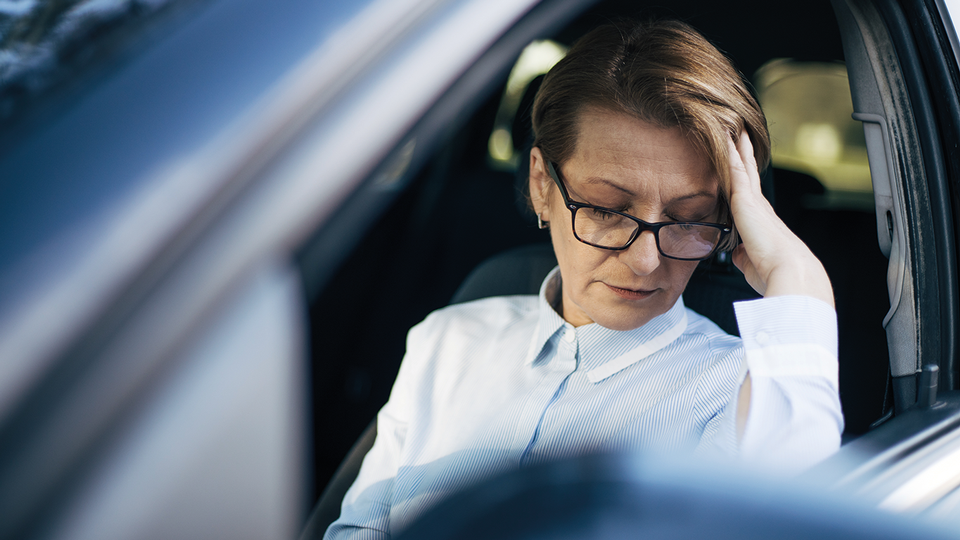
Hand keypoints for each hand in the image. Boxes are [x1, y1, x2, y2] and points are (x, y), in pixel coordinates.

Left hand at [727, 131, 833, 307]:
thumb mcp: (751, 263)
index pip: (748, 192)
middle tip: (739, 130)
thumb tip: (736, 253)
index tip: (741, 162)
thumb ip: (742, 254)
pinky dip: (729, 152)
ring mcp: (753, 200)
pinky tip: (723, 135)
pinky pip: (735, 168)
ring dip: (736, 145)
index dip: (745, 175)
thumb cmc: (774, 273)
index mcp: (760, 220)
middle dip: (742, 152)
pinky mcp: (746, 199)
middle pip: (748, 171)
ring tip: (731, 124)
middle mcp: (759, 206)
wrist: (790, 272)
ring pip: (742, 165)